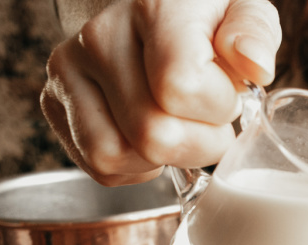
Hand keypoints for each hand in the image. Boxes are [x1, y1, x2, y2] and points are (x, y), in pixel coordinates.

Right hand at [41, 0, 280, 185]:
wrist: (154, 12)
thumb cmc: (206, 19)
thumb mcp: (244, 10)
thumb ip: (254, 31)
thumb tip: (253, 64)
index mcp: (152, 9)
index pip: (180, 89)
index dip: (219, 109)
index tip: (228, 94)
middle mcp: (99, 37)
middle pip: (152, 135)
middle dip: (198, 142)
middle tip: (207, 119)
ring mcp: (69, 70)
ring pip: (115, 155)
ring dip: (161, 158)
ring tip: (178, 126)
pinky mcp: (54, 102)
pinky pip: (98, 166)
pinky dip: (134, 165)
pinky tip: (150, 135)